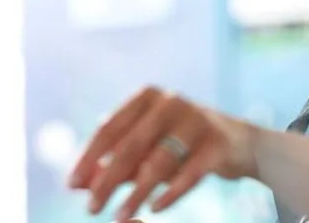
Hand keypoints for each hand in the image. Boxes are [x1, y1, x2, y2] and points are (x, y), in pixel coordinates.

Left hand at [69, 86, 258, 220]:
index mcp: (147, 97)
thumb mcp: (145, 150)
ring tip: (120, 216)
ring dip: (137, 193)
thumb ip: (113, 163)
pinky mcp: (217, 143)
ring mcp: (196, 120)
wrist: (237, 142)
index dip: (89, 157)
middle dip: (108, 179)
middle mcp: (171, 102)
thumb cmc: (180, 144)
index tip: (72, 185)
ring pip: (159, 161)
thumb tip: (78, 184)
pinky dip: (170, 192)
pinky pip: (189, 173)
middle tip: (92, 208)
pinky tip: (155, 209)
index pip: (109, 128)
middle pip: (131, 145)